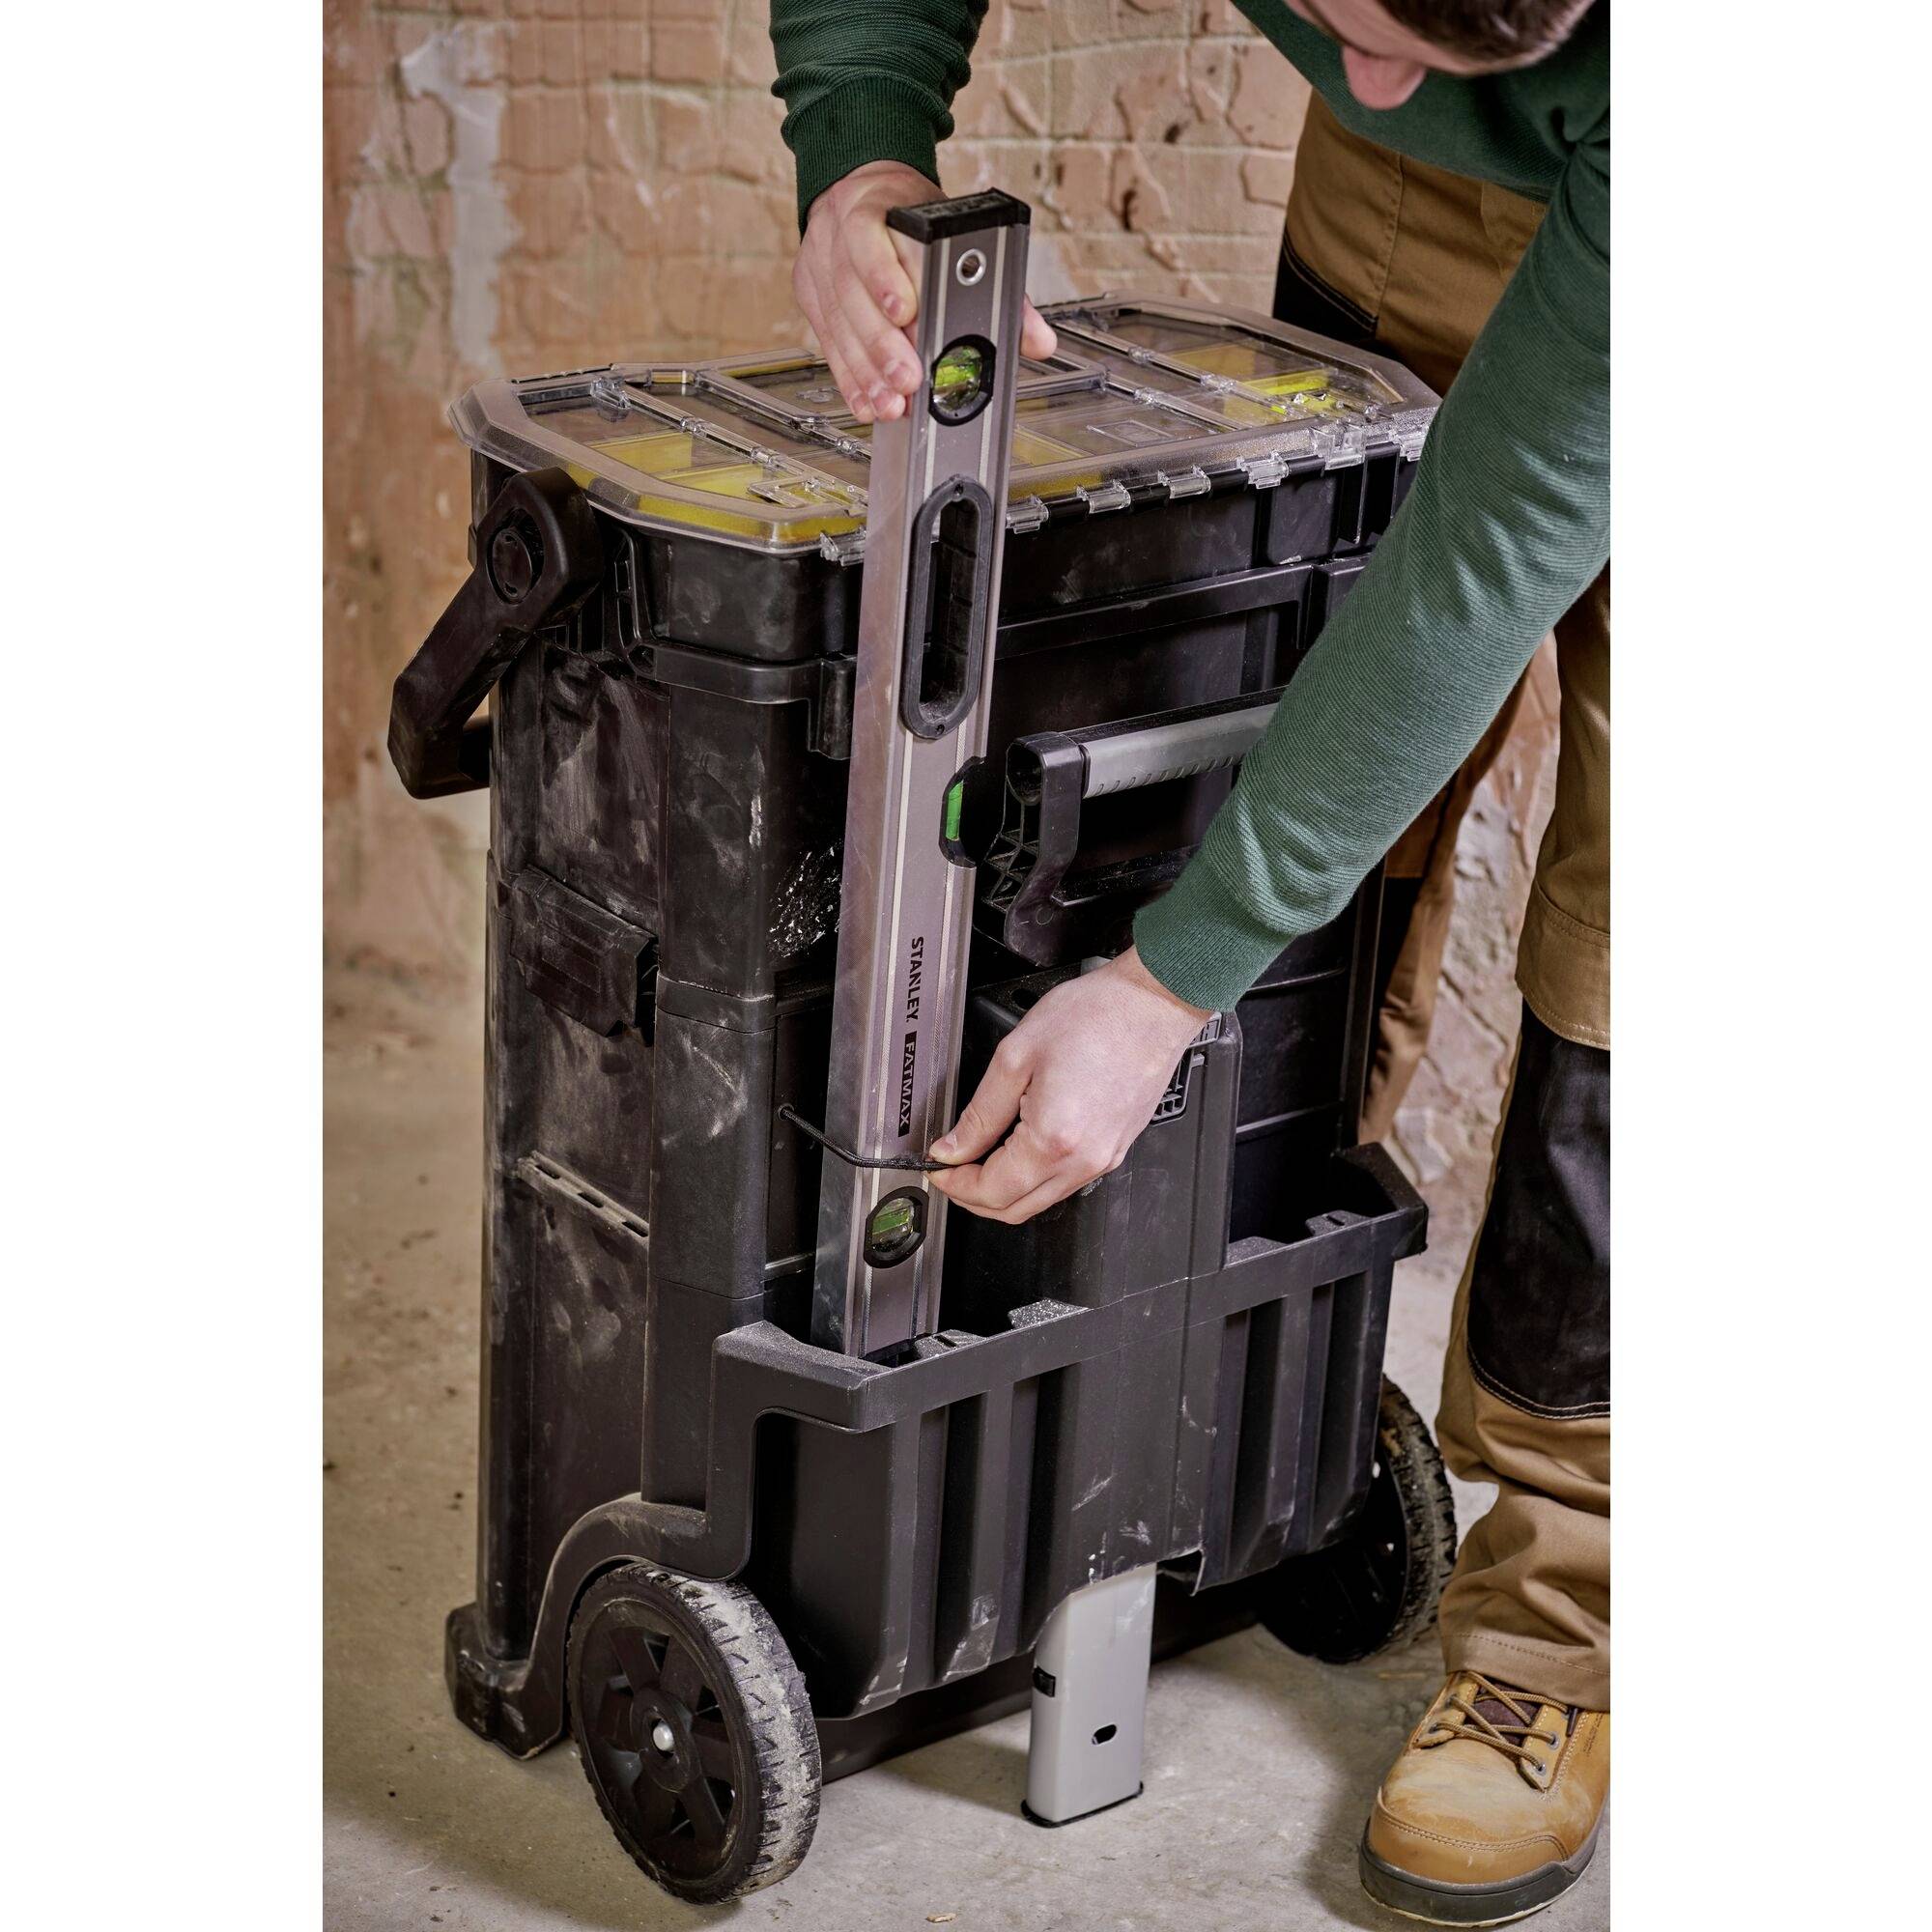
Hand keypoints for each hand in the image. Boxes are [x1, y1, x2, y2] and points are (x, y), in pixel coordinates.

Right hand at [794, 161, 1058, 423]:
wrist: (859, 188)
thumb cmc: (910, 217)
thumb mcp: (958, 232)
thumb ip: (1003, 286)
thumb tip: (1038, 340)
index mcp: (878, 205)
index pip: (870, 236)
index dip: (884, 275)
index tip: (905, 310)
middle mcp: (839, 232)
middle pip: (854, 291)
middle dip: (882, 343)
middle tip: (909, 378)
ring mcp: (821, 263)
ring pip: (839, 322)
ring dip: (867, 371)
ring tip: (893, 402)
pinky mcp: (811, 294)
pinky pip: (828, 342)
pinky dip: (850, 379)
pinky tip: (868, 403)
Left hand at [929, 948, 1211, 1224]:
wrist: (1152, 1003)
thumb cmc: (1096, 1016)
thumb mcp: (1016, 1057)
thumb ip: (979, 1113)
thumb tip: (953, 1148)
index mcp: (1054, 1140)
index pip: (990, 1191)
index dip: (954, 1184)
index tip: (938, 1168)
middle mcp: (1083, 1160)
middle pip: (1015, 1209)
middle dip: (974, 1197)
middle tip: (951, 1171)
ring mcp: (1104, 1158)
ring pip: (1041, 1200)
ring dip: (1005, 1189)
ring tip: (980, 1157)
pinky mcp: (1115, 1149)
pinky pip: (1066, 1181)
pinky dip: (1034, 1177)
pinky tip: (1018, 1149)